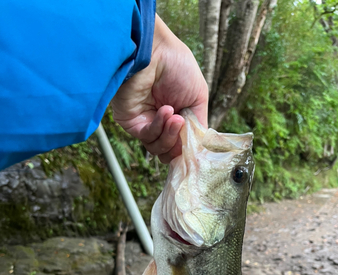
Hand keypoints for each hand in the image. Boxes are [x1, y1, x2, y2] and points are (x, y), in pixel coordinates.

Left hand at [112, 15, 207, 163]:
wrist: (154, 50)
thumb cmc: (177, 66)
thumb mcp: (198, 98)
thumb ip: (197, 126)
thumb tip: (196, 151)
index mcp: (176, 117)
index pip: (181, 145)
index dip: (188, 149)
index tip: (195, 148)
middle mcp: (160, 123)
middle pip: (170, 152)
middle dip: (179, 145)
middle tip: (182, 126)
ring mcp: (145, 123)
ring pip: (158, 149)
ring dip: (170, 136)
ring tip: (175, 117)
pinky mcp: (131, 122)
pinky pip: (147, 137)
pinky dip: (158, 127)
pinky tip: (165, 111)